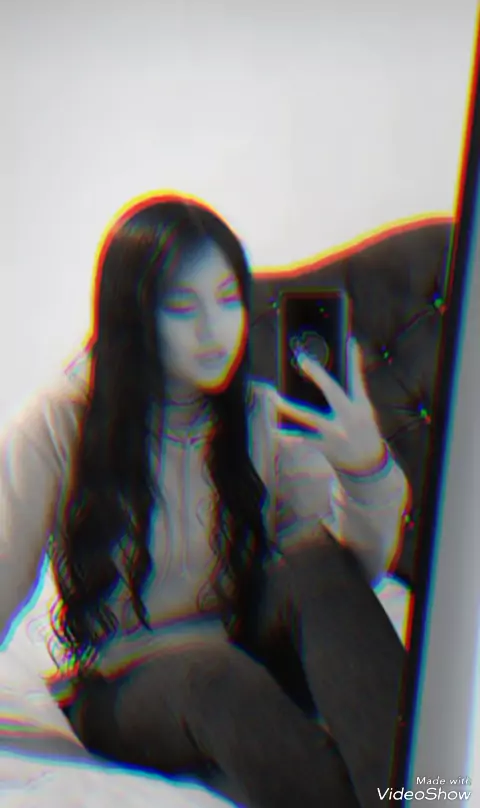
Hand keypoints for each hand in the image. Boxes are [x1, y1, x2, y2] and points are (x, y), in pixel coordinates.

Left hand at [274, 338, 386, 473]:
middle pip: (332, 392)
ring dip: (289, 408)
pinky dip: (289, 437)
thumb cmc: (363, 430)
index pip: (357, 379)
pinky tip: (275, 432)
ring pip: (309, 418)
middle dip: (317, 375)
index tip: (348, 341)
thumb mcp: (364, 408)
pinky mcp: (325, 447)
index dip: (353, 361)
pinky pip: (303, 441)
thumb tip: (352, 347)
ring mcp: (335, 433)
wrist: (368, 466)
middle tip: (301, 358)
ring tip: (272, 397)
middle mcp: (349, 417)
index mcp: (360, 406)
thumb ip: (355, 381)